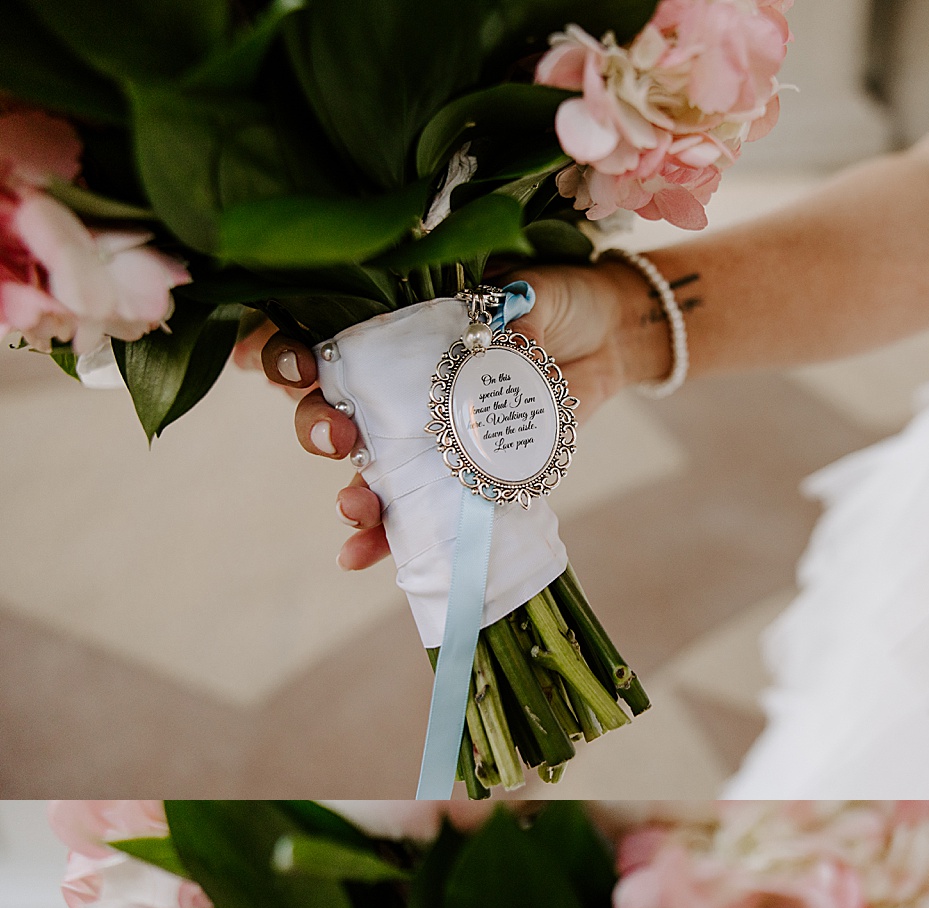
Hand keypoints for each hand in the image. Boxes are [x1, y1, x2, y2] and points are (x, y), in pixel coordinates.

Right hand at [254, 258, 669, 571]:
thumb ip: (500, 308)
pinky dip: (384, 541)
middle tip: (338, 436)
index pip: (315, 336)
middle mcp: (391, 383)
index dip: (282, 350)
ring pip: (361, 470)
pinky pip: (412, 516)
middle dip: (315, 427)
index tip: (284, 364)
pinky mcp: (456, 476)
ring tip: (355, 507)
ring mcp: (420, 434)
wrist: (604, 338)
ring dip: (350, 494)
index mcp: (388, 326)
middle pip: (323, 409)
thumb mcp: (524, 288)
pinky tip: (361, 555)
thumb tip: (497, 330)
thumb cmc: (551, 299)